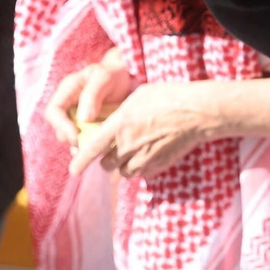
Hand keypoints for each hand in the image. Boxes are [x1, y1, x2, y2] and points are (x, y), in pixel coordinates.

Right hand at [44, 48, 135, 146]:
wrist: (124, 75)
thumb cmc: (112, 74)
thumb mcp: (103, 78)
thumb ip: (92, 96)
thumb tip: (83, 119)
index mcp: (67, 91)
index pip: (53, 111)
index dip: (61, 126)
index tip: (76, 136)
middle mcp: (68, 105)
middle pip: (59, 128)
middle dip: (72, 138)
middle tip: (88, 145)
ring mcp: (77, 117)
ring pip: (71, 136)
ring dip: (82, 144)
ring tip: (96, 147)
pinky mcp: (88, 126)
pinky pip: (84, 140)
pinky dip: (91, 145)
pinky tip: (102, 147)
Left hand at [67, 81, 216, 178]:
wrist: (196, 113)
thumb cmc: (168, 98)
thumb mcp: (138, 96)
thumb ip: (121, 113)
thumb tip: (111, 123)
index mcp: (120, 124)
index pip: (92, 148)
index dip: (80, 161)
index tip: (73, 170)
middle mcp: (128, 144)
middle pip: (106, 163)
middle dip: (106, 159)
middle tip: (114, 149)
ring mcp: (143, 158)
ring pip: (122, 171)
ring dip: (123, 164)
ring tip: (133, 151)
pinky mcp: (156, 166)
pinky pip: (140, 173)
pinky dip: (139, 167)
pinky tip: (148, 153)